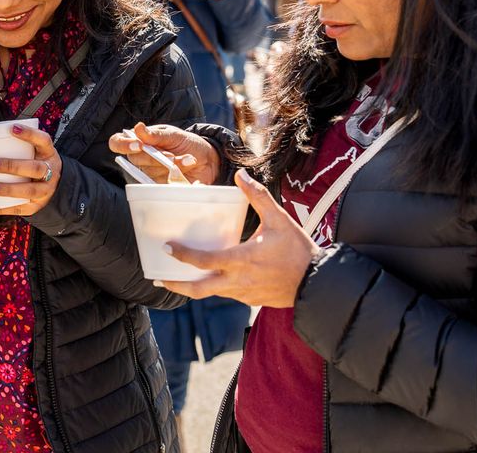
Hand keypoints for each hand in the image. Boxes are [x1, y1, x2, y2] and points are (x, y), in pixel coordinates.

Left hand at [0, 122, 62, 216]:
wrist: (55, 185)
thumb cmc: (36, 163)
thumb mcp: (35, 152)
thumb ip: (17, 147)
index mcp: (48, 153)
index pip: (43, 140)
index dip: (29, 134)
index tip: (12, 128)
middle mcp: (50, 172)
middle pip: (35, 168)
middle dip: (12, 166)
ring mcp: (45, 190)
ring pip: (29, 191)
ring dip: (8, 189)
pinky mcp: (36, 205)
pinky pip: (19, 208)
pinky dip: (1, 209)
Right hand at [109, 122, 219, 184]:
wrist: (207, 159)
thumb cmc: (186, 143)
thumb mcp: (174, 134)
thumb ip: (156, 134)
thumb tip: (138, 128)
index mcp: (139, 141)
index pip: (117, 142)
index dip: (123, 145)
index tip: (139, 145)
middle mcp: (140, 158)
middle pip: (135, 160)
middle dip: (155, 157)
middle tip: (172, 154)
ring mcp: (149, 173)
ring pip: (152, 172)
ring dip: (172, 165)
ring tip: (189, 159)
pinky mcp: (160, 186)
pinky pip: (163, 183)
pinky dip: (178, 176)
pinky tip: (188, 168)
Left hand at [157, 169, 318, 306]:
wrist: (317, 282)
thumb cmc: (298, 250)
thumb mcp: (279, 219)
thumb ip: (258, 196)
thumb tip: (241, 175)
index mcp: (241, 260)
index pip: (204, 260)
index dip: (182, 255)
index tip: (167, 247)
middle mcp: (238, 281)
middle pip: (198, 289)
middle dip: (176, 284)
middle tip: (158, 277)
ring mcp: (243, 294)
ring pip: (211, 294)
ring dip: (194, 285)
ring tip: (180, 275)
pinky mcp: (250, 300)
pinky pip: (227, 294)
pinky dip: (214, 286)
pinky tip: (212, 276)